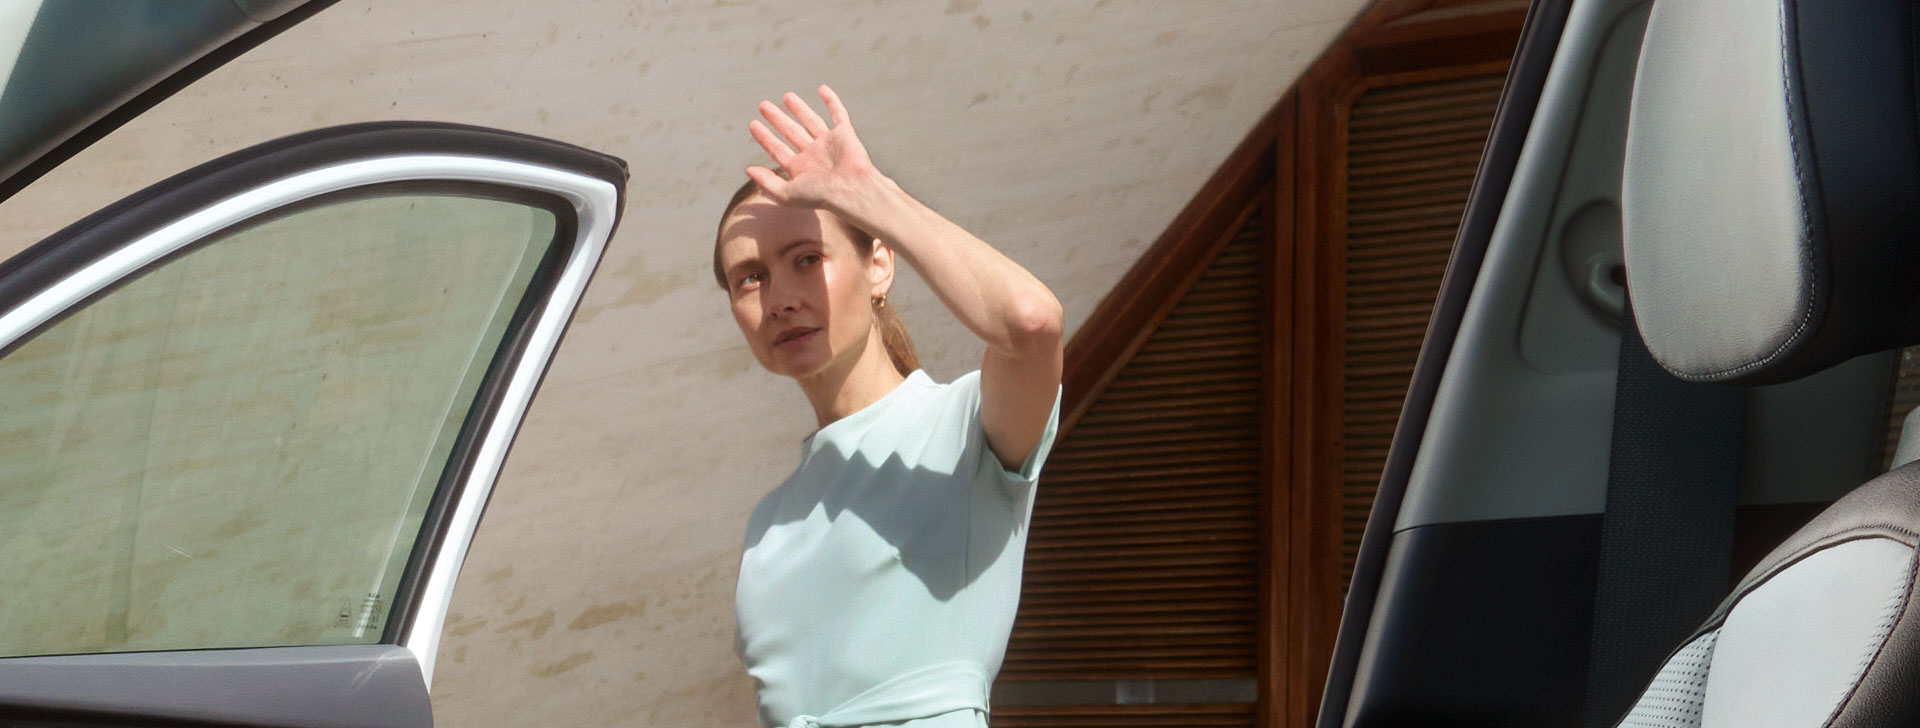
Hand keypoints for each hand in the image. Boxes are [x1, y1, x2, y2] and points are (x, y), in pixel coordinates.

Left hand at [746, 85, 880, 209]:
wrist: (851, 190)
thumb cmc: (820, 196)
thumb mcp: (787, 194)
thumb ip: (766, 183)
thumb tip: (748, 169)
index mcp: (801, 169)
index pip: (778, 149)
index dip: (764, 137)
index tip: (752, 124)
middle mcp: (814, 155)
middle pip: (791, 132)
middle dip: (777, 119)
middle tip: (762, 105)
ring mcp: (829, 143)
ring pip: (811, 121)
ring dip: (799, 108)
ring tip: (786, 95)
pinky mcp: (844, 133)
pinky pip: (838, 114)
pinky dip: (831, 101)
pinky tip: (822, 89)